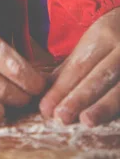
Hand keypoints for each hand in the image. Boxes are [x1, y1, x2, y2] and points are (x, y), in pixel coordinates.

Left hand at [39, 7, 119, 126]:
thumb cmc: (112, 36)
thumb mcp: (92, 42)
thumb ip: (72, 66)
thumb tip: (47, 92)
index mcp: (103, 36)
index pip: (79, 65)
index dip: (62, 88)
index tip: (46, 108)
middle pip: (99, 76)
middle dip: (79, 98)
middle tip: (61, 117)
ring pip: (119, 89)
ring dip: (103, 107)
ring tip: (87, 121)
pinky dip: (119, 109)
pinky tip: (111, 122)